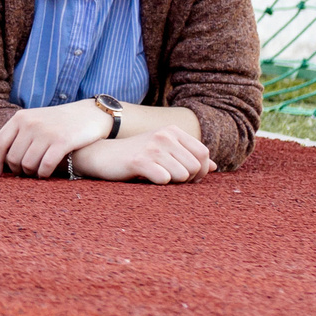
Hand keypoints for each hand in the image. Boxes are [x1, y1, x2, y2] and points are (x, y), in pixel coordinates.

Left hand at [0, 101, 115, 177]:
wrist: (90, 113)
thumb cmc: (58, 122)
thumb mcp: (32, 122)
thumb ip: (12, 136)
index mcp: (20, 118)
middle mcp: (30, 124)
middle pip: (13, 157)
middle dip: (16, 170)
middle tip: (23, 175)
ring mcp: (46, 132)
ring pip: (28, 164)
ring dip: (30, 173)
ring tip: (35, 174)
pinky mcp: (62, 142)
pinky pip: (45, 166)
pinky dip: (43, 174)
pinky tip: (45, 175)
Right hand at [70, 128, 213, 183]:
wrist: (102, 155)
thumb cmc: (136, 156)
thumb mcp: (164, 151)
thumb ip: (188, 156)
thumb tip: (214, 166)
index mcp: (172, 131)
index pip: (203, 153)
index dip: (201, 170)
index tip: (188, 178)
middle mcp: (164, 136)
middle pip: (196, 167)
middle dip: (188, 180)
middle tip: (171, 181)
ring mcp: (152, 147)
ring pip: (183, 175)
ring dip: (173, 184)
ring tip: (158, 179)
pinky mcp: (139, 160)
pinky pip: (164, 180)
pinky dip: (158, 185)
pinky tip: (146, 179)